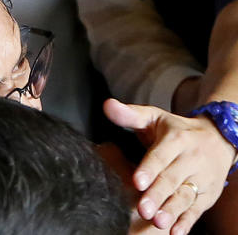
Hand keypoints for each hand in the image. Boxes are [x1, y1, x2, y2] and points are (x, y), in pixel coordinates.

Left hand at [105, 98, 235, 234]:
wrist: (218, 140)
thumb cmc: (175, 129)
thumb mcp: (154, 117)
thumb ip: (130, 115)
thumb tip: (107, 105)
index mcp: (177, 140)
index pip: (161, 156)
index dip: (149, 169)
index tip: (136, 181)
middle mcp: (192, 160)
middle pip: (172, 179)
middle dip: (157, 195)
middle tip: (142, 209)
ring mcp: (202, 179)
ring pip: (186, 196)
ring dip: (172, 211)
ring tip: (158, 222)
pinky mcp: (209, 195)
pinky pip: (198, 210)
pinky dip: (187, 222)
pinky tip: (176, 232)